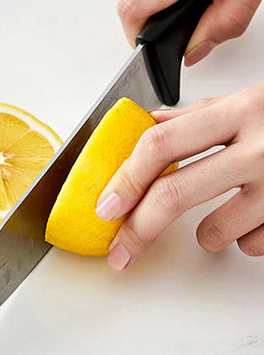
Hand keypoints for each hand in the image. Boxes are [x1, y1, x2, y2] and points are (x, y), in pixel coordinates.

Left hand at [95, 82, 263, 269]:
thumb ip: (195, 117)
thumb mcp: (248, 103)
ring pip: (215, 232)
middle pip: (174, 194)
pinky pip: (252, 245)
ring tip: (222, 215)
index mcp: (240, 111)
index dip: (125, 179)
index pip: (160, 146)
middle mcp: (261, 147)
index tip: (106, 206)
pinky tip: (259, 217)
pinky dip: (245, 238)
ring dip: (206, 233)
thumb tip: (147, 126)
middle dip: (138, 230)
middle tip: (121, 251)